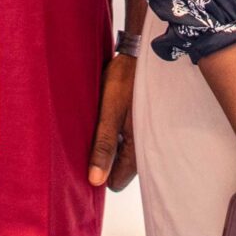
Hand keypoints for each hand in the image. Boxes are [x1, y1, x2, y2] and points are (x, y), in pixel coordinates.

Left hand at [87, 49, 137, 189]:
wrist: (142, 52)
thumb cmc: (125, 80)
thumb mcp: (109, 112)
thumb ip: (103, 146)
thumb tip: (95, 180)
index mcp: (138, 150)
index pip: (115, 182)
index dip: (99, 171)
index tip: (87, 153)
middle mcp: (147, 146)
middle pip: (120, 169)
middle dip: (105, 158)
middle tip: (92, 134)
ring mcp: (148, 134)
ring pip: (124, 152)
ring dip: (113, 143)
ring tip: (103, 121)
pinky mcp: (146, 123)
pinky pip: (130, 138)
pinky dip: (120, 132)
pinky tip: (113, 114)